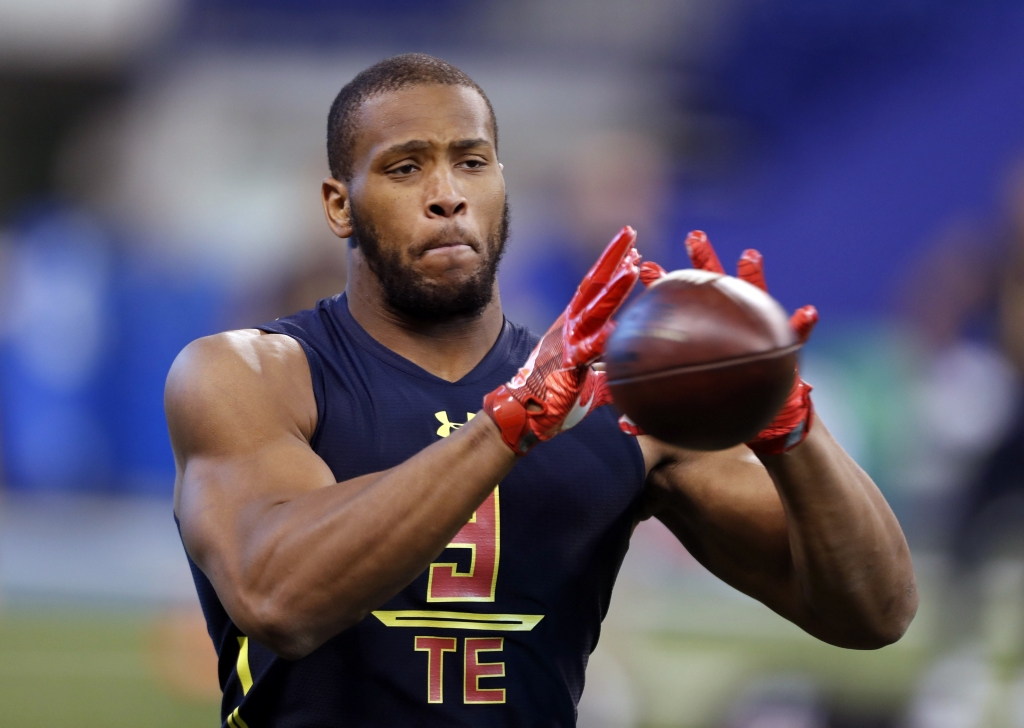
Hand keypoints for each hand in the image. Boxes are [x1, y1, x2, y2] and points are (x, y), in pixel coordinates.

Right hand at [483, 227, 640, 453]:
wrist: (521, 413)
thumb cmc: (552, 396)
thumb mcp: (585, 377)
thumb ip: (605, 370)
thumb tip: (626, 374)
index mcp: (572, 324)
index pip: (593, 286)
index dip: (610, 263)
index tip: (629, 244)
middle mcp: (569, 326)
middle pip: (594, 284)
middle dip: (613, 257)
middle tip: (630, 232)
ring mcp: (568, 342)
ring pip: (594, 309)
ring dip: (614, 287)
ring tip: (633, 265)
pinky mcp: (568, 365)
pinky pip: (589, 349)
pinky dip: (604, 339)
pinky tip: (620, 328)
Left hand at [622, 231, 817, 454]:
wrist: (763, 417)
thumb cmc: (723, 406)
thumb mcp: (688, 409)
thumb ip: (658, 415)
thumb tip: (624, 429)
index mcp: (704, 330)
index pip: (679, 302)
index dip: (662, 284)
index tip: (641, 264)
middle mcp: (731, 321)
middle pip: (714, 285)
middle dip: (704, 259)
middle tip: (693, 234)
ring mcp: (759, 326)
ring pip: (755, 294)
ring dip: (753, 274)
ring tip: (748, 254)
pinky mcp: (786, 343)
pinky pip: (798, 332)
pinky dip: (805, 322)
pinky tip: (809, 312)